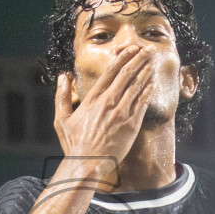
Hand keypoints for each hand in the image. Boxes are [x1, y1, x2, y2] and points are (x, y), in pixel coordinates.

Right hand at [52, 45, 154, 183]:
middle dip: (139, 59)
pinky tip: (153, 83)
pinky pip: (143, 103)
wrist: (87, 163)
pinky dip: (148, 91)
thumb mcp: (61, 119)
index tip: (132, 49)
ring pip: (137, 86)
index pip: (111, 71)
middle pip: (127, 74)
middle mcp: (109, 102)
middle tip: (147, 50)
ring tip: (153, 61)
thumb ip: (62, 96)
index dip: (124, 57)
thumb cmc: (74, 144)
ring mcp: (122, 112)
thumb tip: (62, 77)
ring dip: (146, 71)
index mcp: (93, 98)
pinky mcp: (132, 125)